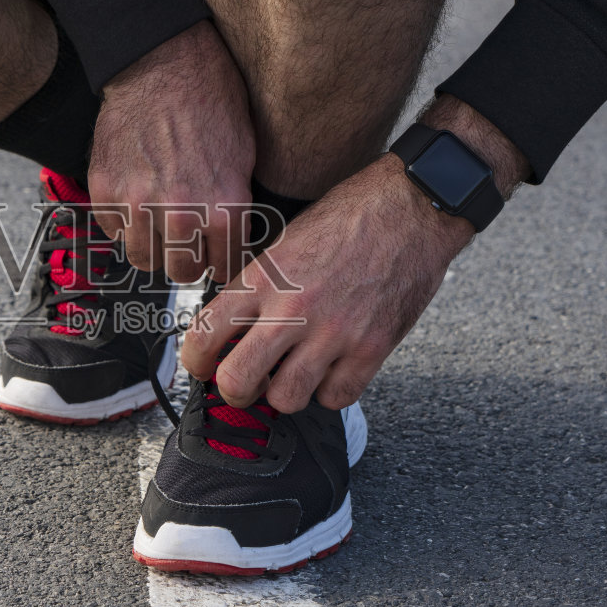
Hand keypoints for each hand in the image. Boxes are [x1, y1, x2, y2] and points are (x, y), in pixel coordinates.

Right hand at [88, 21, 255, 283]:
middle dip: (187, 261)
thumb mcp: (245, 157)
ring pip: (143, 258)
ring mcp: (138, 201)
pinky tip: (137, 199)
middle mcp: (181, 211)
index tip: (216, 256)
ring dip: (153, 245)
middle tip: (187, 243)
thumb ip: (236, 208)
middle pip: (181, 272)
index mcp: (223, 206)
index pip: (224, 268)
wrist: (166, 62)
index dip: (221, 262)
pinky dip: (123, 222)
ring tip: (160, 222)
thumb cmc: (211, 101)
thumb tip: (231, 244)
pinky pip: (112, 229)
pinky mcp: (105, 187)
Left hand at [179, 95, 528, 411]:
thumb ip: (258, 287)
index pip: (205, 336)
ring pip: (286, 399)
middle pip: (238, 382)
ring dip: (285, 393)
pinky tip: (331, 371)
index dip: (195, 362)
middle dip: (235, 390)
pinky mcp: (372, 347)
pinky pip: (336, 397)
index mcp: (264, 279)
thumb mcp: (285, 242)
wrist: (412, 206)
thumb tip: (233, 326)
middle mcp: (293, 310)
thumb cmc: (350, 216)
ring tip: (293, 375)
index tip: (203, 366)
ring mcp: (334, 333)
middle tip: (245, 383)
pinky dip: (330, 391)